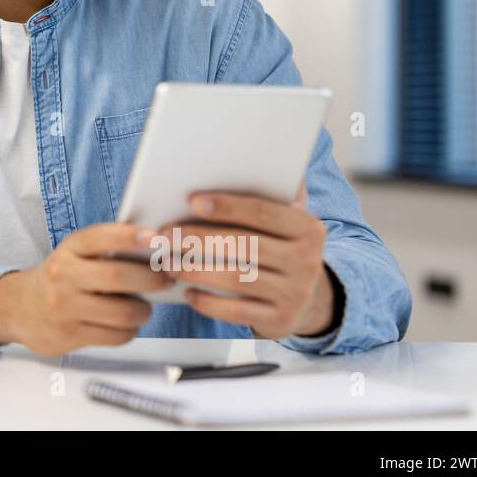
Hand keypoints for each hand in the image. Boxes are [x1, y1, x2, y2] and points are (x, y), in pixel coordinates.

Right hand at [0, 222, 175, 354]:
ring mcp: (65, 307)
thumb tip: (153, 253)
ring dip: (143, 311)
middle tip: (165, 278)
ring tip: (144, 307)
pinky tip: (125, 323)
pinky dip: (129, 330)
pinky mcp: (69, 335)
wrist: (18, 308)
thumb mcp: (74, 255)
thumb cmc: (60, 277)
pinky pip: (115, 336)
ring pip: (122, 312)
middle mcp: (63, 275)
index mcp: (69, 249)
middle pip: (117, 277)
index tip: (153, 236)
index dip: (128, 236)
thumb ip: (106, 251)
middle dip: (151, 279)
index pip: (100, 237)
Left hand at [158, 182, 336, 339]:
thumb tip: (255, 156)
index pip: (263, 212)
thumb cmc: (283, 249)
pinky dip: (208, 302)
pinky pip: (237, 311)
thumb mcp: (289, 221)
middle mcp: (306, 261)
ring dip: (195, 269)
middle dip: (199, 238)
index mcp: (307, 228)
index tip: (193, 201)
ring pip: (236, 278)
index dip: (227, 206)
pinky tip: (188, 293)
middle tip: (165, 234)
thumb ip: (275, 193)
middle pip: (244, 244)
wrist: (311, 302)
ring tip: (167, 262)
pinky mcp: (281, 321)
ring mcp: (295, 293)